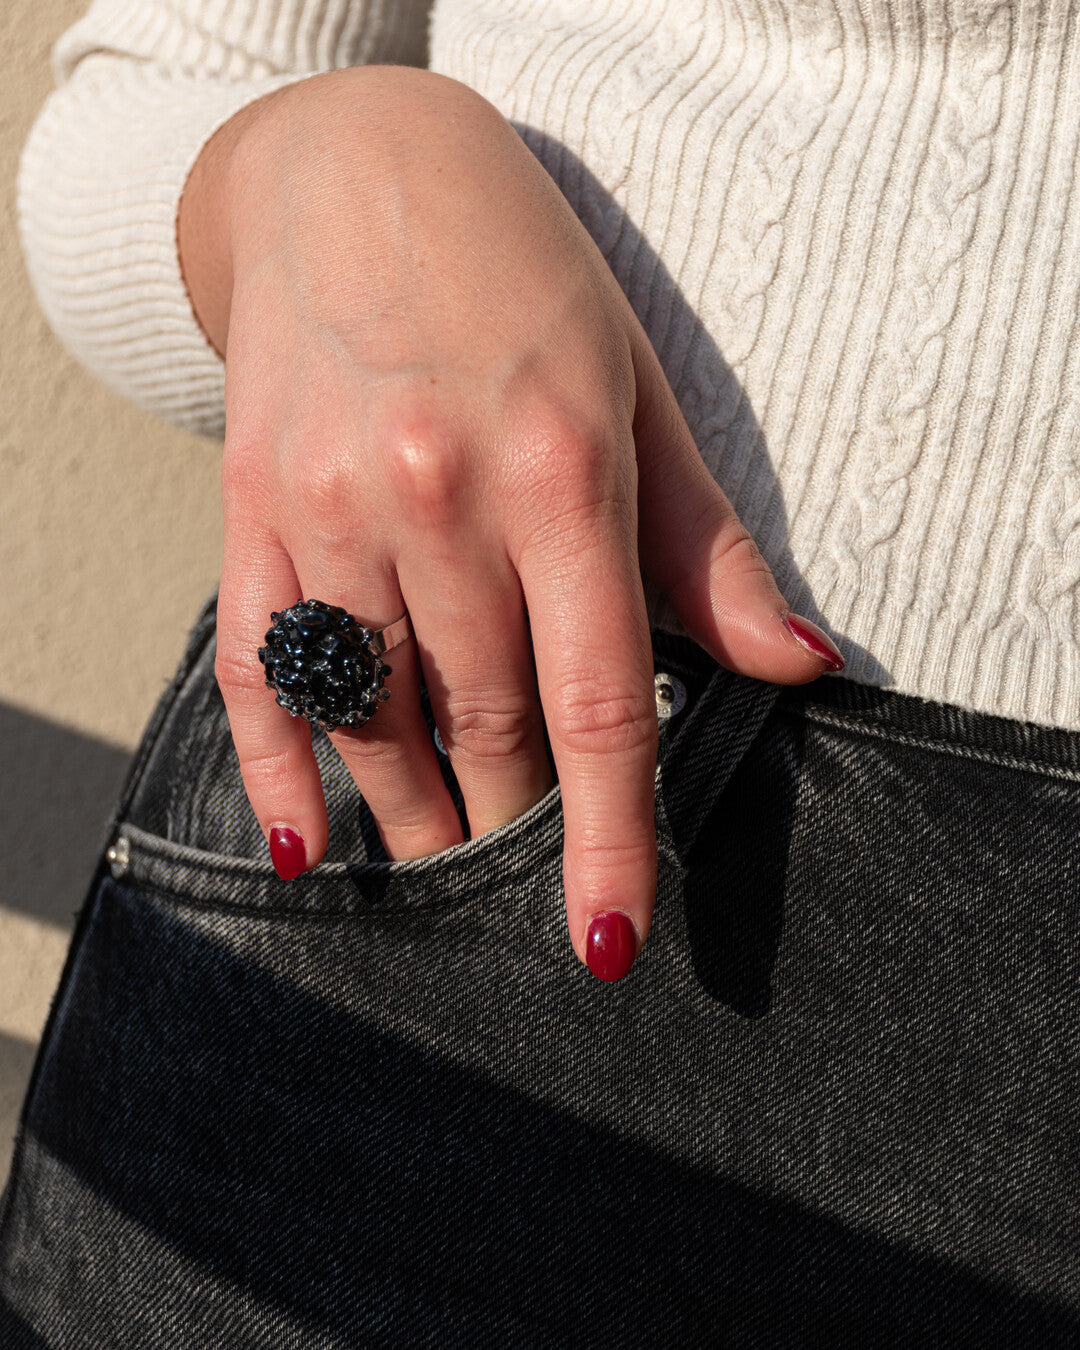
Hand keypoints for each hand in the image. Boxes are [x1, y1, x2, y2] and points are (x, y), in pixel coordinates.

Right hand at [179, 66, 842, 978]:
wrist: (348, 172)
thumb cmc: (519, 282)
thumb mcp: (635, 390)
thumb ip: (705, 545)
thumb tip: (796, 663)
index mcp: (558, 472)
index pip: (595, 700)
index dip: (608, 835)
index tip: (609, 937)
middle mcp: (436, 499)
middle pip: (485, 724)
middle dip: (514, 827)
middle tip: (530, 887)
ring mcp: (329, 506)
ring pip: (375, 717)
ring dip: (418, 814)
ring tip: (447, 867)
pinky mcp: (249, 506)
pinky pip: (255, 669)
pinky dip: (279, 768)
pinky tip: (307, 843)